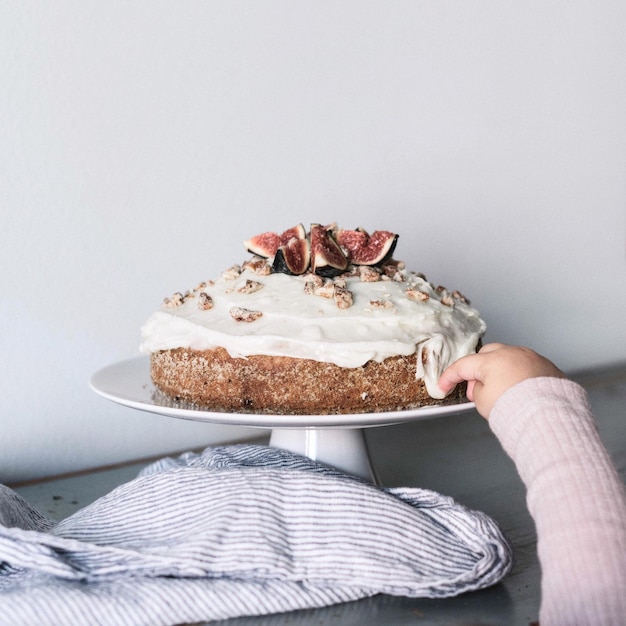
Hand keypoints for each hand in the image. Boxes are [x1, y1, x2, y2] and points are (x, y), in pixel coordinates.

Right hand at [438, 343, 565, 418]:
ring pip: (509, 359)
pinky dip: (519, 376)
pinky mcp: (548, 367)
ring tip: (501, 393)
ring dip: (500, 372)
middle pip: (487, 355)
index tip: (444, 386)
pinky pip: (527, 367)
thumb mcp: (483, 402)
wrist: (549, 419)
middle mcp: (513, 354)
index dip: (450, 377)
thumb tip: (482, 386)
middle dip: (478, 369)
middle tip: (477, 389)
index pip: (464, 366)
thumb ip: (477, 390)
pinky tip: (519, 392)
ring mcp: (532, 358)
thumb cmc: (517, 410)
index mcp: (493, 360)